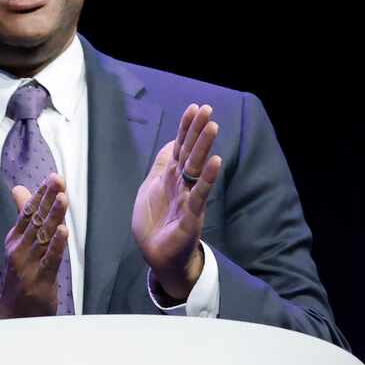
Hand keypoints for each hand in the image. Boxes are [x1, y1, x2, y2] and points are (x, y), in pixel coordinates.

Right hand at [0, 176, 67, 318]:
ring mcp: (28, 264)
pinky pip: (49, 259)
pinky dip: (56, 244)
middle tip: (58, 180)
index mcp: (14, 239)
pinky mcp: (40, 279)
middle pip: (35, 220)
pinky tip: (63, 231)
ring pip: (43, 236)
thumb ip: (23, 216)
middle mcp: (19, 248)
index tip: (52, 178)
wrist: (12, 313)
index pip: (28, 212)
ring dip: (53, 217)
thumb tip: (20, 189)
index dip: (41, 194)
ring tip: (62, 199)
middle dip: (48, 199)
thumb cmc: (19, 276)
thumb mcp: (19, 244)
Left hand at [132, 102, 222, 301]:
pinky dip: (206, 178)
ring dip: (204, 147)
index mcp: (170, 177)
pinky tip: (214, 162)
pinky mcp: (192, 215)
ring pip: (196, 168)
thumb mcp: (150, 189)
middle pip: (190, 152)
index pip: (179, 147)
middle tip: (207, 110)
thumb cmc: (155, 223)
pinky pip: (199, 193)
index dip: (185, 129)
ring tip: (212, 126)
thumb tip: (169, 143)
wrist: (159, 256)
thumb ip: (160, 166)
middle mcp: (182, 183)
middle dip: (197, 131)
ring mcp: (189, 197)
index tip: (193, 108)